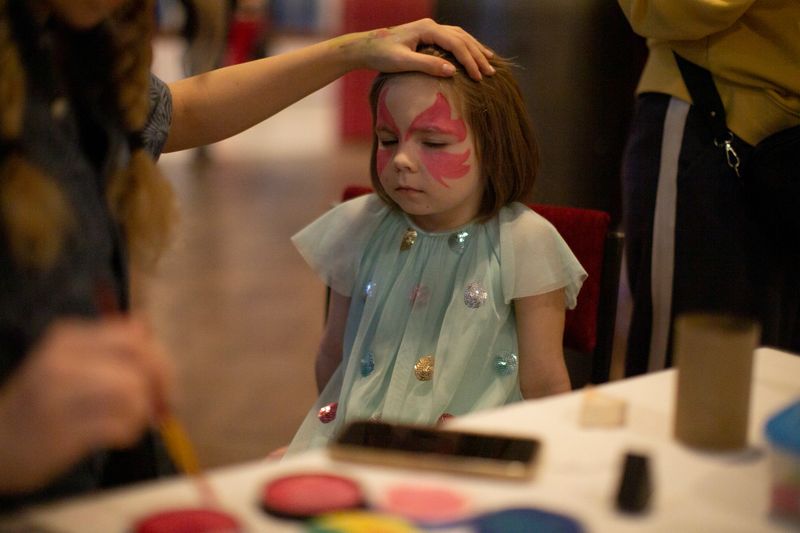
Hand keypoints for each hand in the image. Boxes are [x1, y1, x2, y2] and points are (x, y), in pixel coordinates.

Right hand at [0, 317, 173, 493]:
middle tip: (160, 405)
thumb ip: (107, 346)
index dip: (159, 358)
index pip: (134, 336)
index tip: (163, 380)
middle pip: (139, 362)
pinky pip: (121, 426)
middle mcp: (62, 362)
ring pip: (134, 394)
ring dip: (142, 412)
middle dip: (160, 384)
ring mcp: (61, 397)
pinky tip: (117, 437)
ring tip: (130, 423)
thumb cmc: (41, 402)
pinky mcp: (64, 433)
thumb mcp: (67, 362)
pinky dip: (130, 433)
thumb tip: (146, 329)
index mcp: (67, 338)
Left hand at [343, 18, 494, 80]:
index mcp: (428, 30)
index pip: (457, 44)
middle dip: (478, 56)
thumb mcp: (403, 63)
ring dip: (475, 49)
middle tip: (491, 73)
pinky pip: (453, 39)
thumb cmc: (381, 55)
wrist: (365, 47)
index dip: (470, 61)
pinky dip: (465, 47)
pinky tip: (472, 55)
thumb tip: (453, 71)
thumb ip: (427, 65)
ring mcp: (430, 29)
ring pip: (460, 37)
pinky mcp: (427, 35)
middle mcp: (431, 26)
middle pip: (463, 38)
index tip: (479, 77)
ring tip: (490, 62)